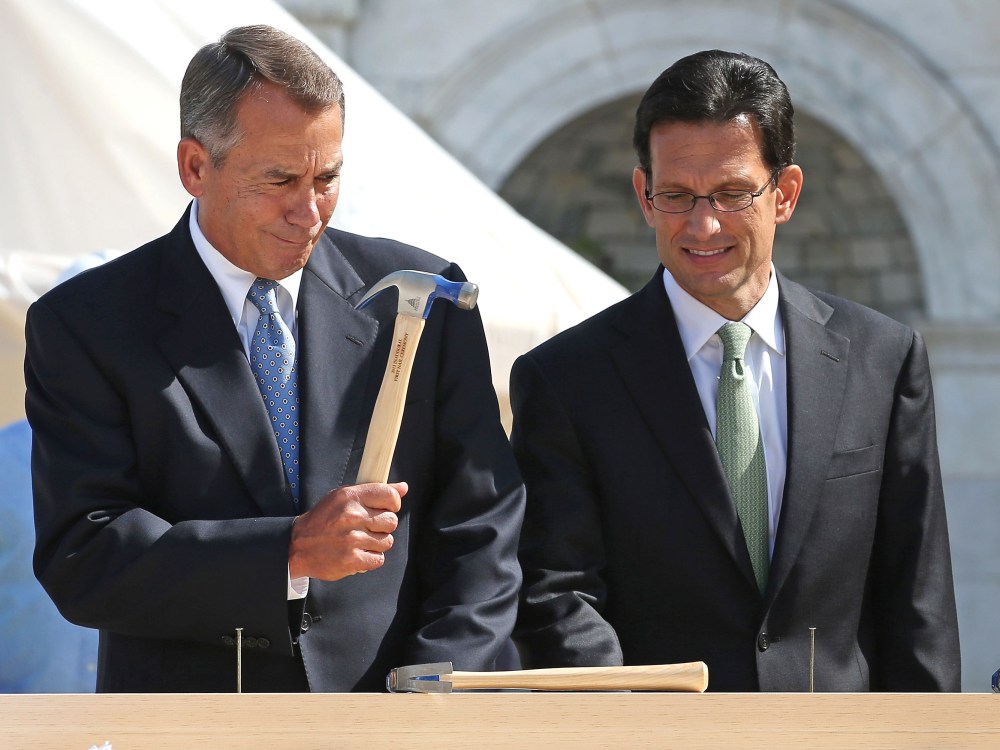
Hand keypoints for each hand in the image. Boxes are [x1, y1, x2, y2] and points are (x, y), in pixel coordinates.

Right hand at [287, 482, 406, 580]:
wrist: (297, 546)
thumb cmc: (323, 519)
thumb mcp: (342, 497)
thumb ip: (373, 491)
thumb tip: (404, 488)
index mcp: (350, 497)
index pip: (390, 496)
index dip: (393, 504)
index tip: (386, 509)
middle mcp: (352, 516)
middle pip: (392, 521)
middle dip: (384, 526)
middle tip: (369, 528)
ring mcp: (353, 539)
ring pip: (387, 541)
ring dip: (377, 543)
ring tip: (361, 541)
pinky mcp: (352, 559)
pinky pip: (379, 559)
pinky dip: (371, 558)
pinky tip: (358, 553)